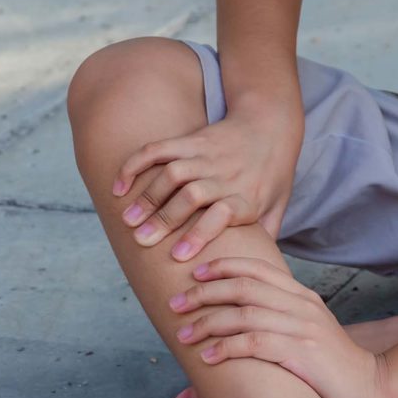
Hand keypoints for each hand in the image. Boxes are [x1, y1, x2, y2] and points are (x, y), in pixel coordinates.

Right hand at [112, 104, 301, 260]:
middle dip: (163, 218)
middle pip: (192, 195)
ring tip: (128, 219)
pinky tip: (119, 186)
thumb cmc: (272, 174)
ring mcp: (207, 155)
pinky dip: (136, 165)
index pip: (223, 213)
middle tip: (140, 240)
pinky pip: (160, 149)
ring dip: (147, 196)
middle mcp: (226, 175)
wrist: (271, 124)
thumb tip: (253, 273)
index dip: (200, 233)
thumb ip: (265, 236)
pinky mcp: (191, 140)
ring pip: (173, 173)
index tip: (178, 256)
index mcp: (247, 196)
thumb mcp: (278, 206)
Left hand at [169, 257, 397, 397]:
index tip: (193, 273)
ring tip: (184, 334)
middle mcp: (300, 305)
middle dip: (203, 292)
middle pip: (242, 285)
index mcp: (300, 295)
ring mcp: (302, 328)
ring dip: (207, 322)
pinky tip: (207, 357)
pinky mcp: (302, 353)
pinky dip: (226, 348)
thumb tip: (240, 319)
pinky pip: (255, 343)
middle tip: (176, 303)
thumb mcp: (306, 331)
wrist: (374, 388)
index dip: (221, 266)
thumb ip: (279, 319)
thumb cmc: (331, 366)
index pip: (255, 268)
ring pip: (244, 313)